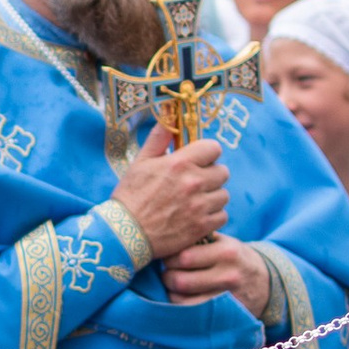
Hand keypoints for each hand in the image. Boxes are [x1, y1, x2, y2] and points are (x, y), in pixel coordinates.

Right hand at [114, 136, 228, 261]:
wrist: (125, 234)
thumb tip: (168, 115)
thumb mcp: (140, 162)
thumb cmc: (130, 196)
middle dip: (211, 175)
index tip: (199, 160)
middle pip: (223, 172)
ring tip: (196, 201)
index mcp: (180, 163)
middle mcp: (194, 182)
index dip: (207, 154)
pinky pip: (222, 215)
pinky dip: (213, 216)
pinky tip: (198, 216)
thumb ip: (158, 139)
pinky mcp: (202, 226)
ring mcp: (200, 206)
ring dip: (213, 196)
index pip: (214, 148)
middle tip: (197, 182)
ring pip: (224, 195)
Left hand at [162, 236, 271, 317]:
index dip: (169, 258)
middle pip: (180, 280)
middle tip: (167, 272)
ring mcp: (226, 297)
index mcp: (226, 252)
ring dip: (171, 292)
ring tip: (174, 284)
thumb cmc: (235, 258)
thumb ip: (200, 238)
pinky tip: (181, 297)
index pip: (184, 257)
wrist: (265, 283)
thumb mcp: (225, 242)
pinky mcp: (224, 313)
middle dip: (167, 276)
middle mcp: (228, 275)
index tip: (168, 257)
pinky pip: (190, 313)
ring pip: (182, 299)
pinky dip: (179, 305)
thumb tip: (168, 240)